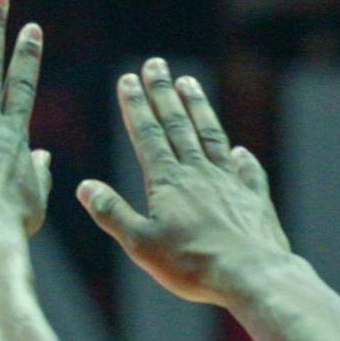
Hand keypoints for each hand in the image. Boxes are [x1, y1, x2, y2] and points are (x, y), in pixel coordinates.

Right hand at [77, 61, 289, 306]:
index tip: (128, 79)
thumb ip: (112, 212)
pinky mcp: (254, 199)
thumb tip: (85, 186)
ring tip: (188, 83)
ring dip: (198, 108)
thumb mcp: (140, 244)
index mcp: (168, 181)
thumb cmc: (192, 265)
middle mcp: (199, 173)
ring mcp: (229, 182)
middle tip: (155, 64)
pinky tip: (240, 150)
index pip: (148, 134)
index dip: (136, 105)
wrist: (252, 276)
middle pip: (178, 124)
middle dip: (163, 93)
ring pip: (211, 136)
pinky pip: (247, 171)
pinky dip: (241, 158)